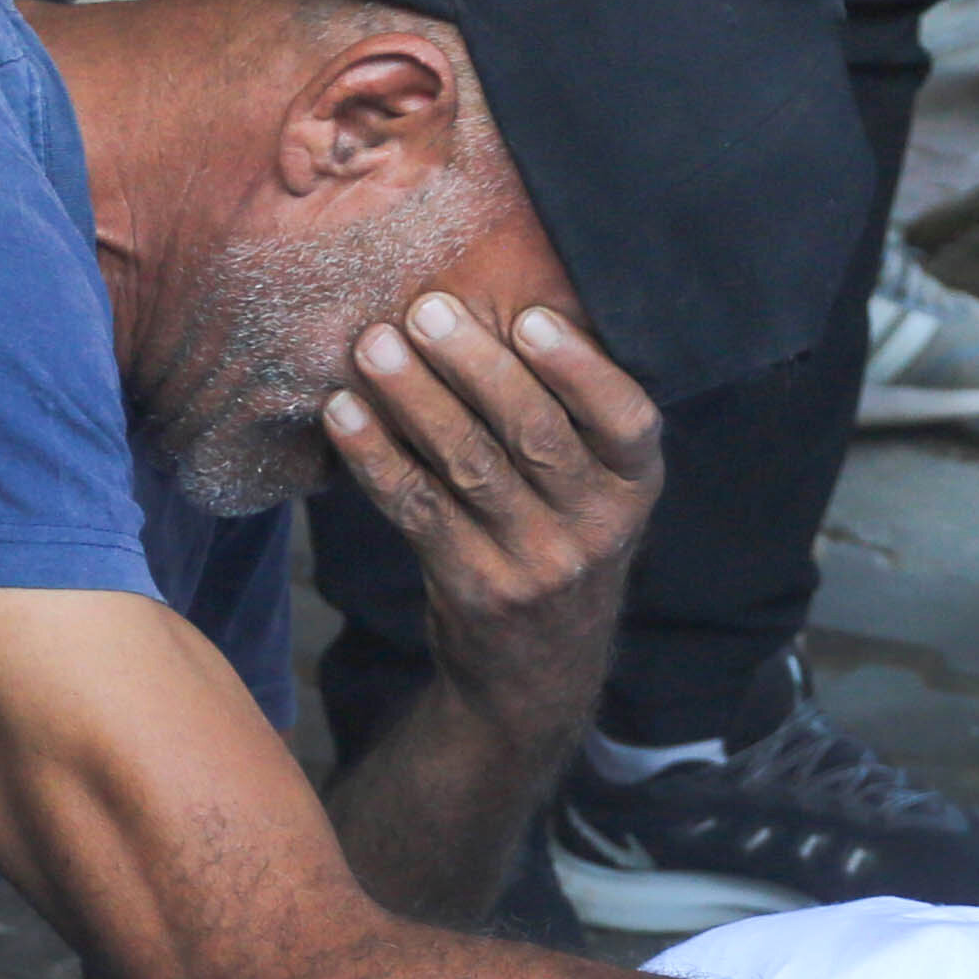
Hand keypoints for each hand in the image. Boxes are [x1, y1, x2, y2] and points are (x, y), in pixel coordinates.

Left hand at [328, 292, 663, 741]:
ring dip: (415, 401)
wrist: (536, 674)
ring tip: (374, 346)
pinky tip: (344, 413)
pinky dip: (376, 456)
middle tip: (426, 309)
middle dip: (475, 366)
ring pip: (469, 467)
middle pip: (534, 435)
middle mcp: (596, 529)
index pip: (626, 421)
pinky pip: (417, 509)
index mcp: (634, 487)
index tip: (531, 316)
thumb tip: (497, 304)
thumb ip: (569, 422)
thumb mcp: (595, 493)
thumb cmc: (560, 544)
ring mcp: (534, 564)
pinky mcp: (472, 586)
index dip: (580, 369)